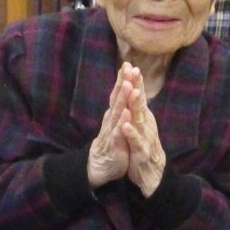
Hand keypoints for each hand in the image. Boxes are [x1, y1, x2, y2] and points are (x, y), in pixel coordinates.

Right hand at [87, 66, 134, 188]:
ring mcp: (111, 130)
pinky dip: (122, 122)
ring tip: (128, 85)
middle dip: (123, 82)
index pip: (118, 93)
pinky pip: (118, 132)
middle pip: (117, 97)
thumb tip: (122, 91)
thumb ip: (119, 108)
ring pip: (118, 112)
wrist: (100, 166)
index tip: (128, 63)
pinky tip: (127, 114)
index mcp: (114, 114)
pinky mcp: (113, 144)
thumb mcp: (116, 123)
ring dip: (123, 98)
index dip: (123, 79)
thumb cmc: (112, 143)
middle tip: (127, 67)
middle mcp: (111, 119)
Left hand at [118, 65, 165, 196]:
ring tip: (133, 92)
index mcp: (144, 118)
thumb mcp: (140, 127)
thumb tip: (134, 90)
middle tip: (133, 71)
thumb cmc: (143, 149)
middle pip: (141, 103)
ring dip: (136, 106)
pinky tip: (125, 125)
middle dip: (136, 87)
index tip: (129, 64)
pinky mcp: (142, 153)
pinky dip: (131, 133)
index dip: (135, 81)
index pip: (139, 96)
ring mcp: (145, 138)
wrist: (152, 176)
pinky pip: (136, 142)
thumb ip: (137, 110)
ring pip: (140, 120)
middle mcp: (146, 125)